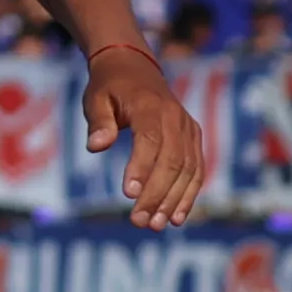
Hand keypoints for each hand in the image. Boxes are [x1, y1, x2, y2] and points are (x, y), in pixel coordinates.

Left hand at [90, 45, 206, 228]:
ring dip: (173, 200)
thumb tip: (96, 147)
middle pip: (172, 160)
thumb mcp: (95, 98)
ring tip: (156, 225)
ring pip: (188, 169)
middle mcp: (175, 117)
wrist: (135, 67)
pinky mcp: (194, 138)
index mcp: (150, 106)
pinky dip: (189, 194)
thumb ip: (98, 122)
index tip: (128, 194)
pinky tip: (177, 218)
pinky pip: (196, 169)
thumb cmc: (109, 87)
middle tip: (139, 221)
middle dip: (156, 194)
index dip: (142, 167)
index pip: (150, 139)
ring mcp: (188, 128)